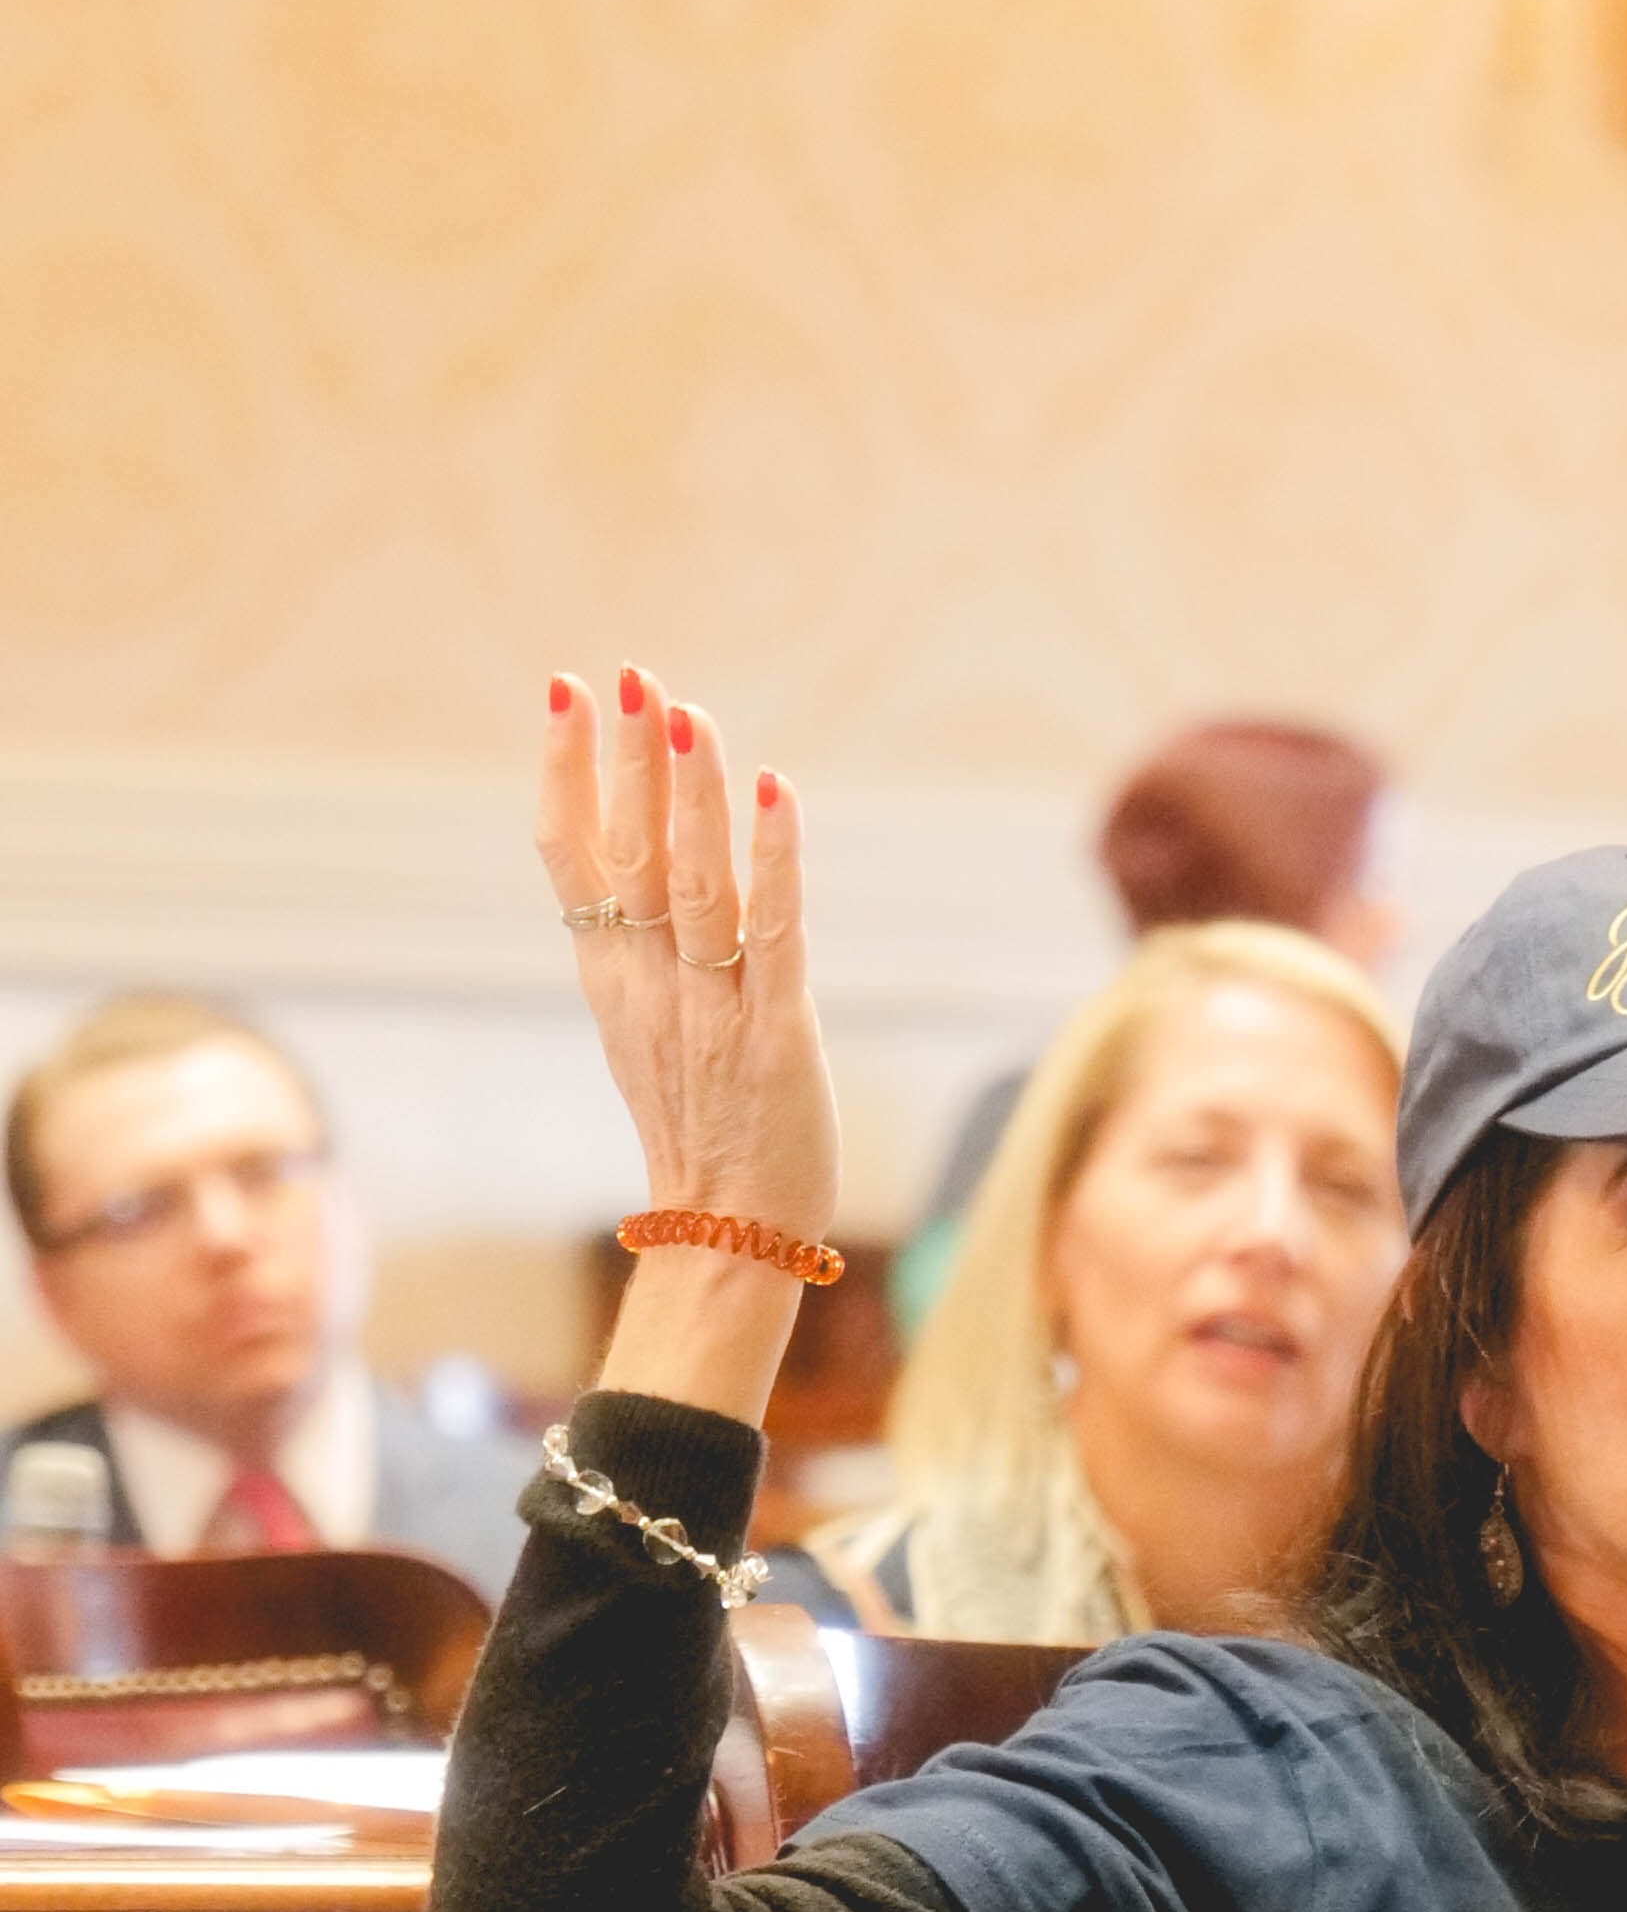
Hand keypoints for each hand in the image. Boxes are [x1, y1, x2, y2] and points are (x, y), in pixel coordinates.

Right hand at [539, 668, 843, 1423]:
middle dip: (630, 760)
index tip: (564, 693)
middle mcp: (652, 986)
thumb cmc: (701, 1129)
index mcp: (612, 981)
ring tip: (687, 713)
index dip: (566, 773)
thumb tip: (628, 859)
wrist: (728, 1237)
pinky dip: (776, 862)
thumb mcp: (642, 1029)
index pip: (572, 859)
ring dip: (692, 796)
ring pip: (695, 884)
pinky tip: (776, 794)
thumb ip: (635, 949)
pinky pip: (775, 935)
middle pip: (631, 855)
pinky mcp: (778, 1036)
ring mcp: (712, 1010)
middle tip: (628, 674)